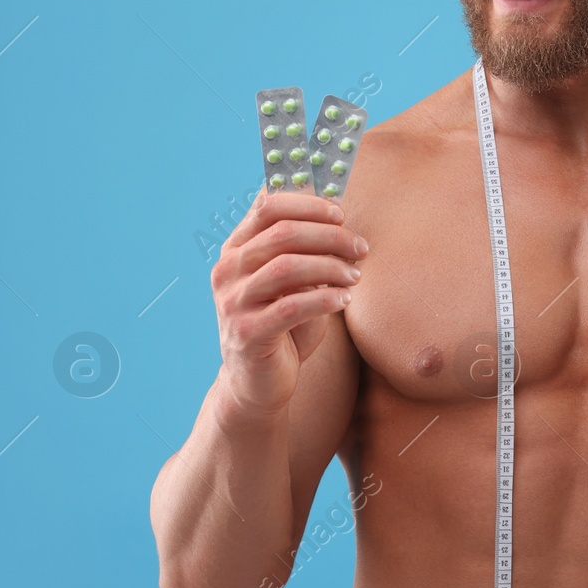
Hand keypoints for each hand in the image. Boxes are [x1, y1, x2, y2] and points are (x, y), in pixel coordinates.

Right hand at [210, 183, 368, 415]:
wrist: (257, 383)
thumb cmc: (281, 325)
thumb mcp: (290, 282)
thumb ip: (302, 251)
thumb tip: (336, 214)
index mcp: (235, 249)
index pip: (267, 207)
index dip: (308, 205)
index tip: (341, 215)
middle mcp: (227, 271)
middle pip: (282, 234)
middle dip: (329, 236)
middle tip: (360, 248)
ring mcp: (233, 303)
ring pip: (287, 267)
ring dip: (330, 267)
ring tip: (355, 276)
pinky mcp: (247, 334)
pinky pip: (291, 307)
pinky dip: (324, 299)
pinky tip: (344, 300)